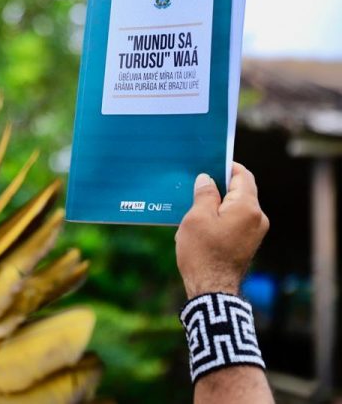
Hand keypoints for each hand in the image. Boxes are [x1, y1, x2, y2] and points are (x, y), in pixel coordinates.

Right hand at [175, 163, 268, 298]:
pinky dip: (222, 216)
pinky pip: (237, 220)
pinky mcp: (248, 243)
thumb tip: (207, 179)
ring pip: (238, 206)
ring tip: (195, 204)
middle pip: (241, 190)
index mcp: (247, 207)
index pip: (242, 175)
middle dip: (220, 185)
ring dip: (219, 202)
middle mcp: (258, 217)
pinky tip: (203, 221)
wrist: (212, 290)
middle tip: (197, 183)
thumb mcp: (196, 218)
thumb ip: (205, 194)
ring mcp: (255, 232)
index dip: (226, 166)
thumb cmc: (203, 253)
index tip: (208, 163)